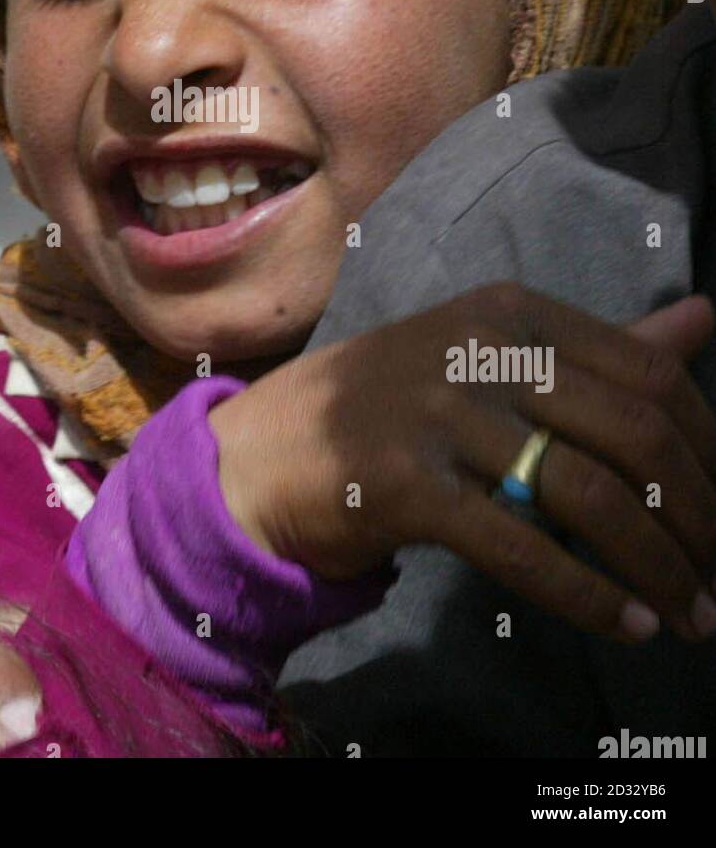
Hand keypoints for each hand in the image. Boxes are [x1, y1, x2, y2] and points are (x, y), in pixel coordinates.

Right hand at [210, 284, 715, 643]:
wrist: (263, 450)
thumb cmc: (391, 402)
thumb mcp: (493, 354)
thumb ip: (602, 346)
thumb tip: (706, 318)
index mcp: (511, 311)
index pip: (650, 372)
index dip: (708, 449)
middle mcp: (479, 347)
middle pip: (632, 433)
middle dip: (697, 516)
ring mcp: (439, 411)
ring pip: (588, 493)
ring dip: (657, 565)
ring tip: (689, 614)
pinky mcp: (405, 482)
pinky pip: (523, 548)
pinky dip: (588, 595)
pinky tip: (627, 624)